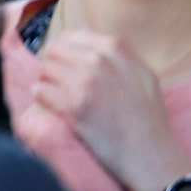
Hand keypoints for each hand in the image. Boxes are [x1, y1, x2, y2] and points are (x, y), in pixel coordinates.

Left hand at [33, 28, 190, 190]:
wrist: (151, 154)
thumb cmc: (147, 117)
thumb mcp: (142, 74)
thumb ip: (116, 55)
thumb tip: (84, 39)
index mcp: (116, 49)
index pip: (71, 35)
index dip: (66, 51)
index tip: (69, 67)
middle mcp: (100, 60)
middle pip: (54, 50)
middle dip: (54, 66)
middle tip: (61, 84)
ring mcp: (86, 82)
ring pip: (44, 69)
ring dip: (47, 83)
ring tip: (60, 97)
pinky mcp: (74, 105)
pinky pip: (39, 90)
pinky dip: (42, 98)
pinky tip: (55, 106)